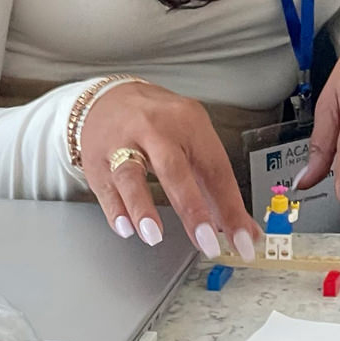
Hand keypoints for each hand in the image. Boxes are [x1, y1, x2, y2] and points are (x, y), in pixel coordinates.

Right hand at [78, 80, 260, 260]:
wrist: (109, 98)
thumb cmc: (159, 122)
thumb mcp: (191, 137)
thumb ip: (210, 181)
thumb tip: (234, 224)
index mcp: (189, 124)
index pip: (215, 170)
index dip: (231, 208)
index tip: (243, 239)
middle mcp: (156, 131)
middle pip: (175, 170)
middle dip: (193, 210)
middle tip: (208, 242)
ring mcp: (122, 144)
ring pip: (132, 176)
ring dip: (143, 208)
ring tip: (155, 237)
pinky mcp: (97, 161)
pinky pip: (106, 188)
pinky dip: (117, 211)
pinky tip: (126, 228)